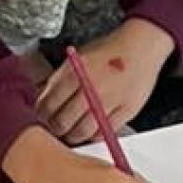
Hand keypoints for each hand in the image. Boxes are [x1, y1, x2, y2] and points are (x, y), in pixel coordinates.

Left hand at [34, 19, 173, 142]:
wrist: (141, 46)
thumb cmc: (109, 51)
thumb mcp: (77, 58)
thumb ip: (58, 79)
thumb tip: (42, 100)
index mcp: (74, 73)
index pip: (48, 105)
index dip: (41, 116)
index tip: (43, 118)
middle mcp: (90, 88)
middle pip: (62, 122)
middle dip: (55, 129)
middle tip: (55, 128)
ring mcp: (109, 101)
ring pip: (82, 132)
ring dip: (72, 136)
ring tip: (71, 132)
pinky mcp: (125, 111)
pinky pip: (103, 133)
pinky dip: (93, 136)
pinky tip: (90, 130)